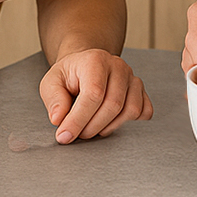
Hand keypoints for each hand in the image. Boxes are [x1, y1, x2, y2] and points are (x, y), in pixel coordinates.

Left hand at [39, 49, 153, 142]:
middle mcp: (118, 67)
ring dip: (110, 127)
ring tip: (93, 127)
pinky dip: (129, 123)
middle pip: (113, 105)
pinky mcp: (141, 90)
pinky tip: (111, 122)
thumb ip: (54, 99)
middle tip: (78, 133)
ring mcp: (133, 78)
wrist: (87, 66)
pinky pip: (144, 112)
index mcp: (95, 61)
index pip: (93, 94)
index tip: (65, 135)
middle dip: (93, 127)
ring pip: (130, 111)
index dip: (78, 119)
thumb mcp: (52, 82)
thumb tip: (59, 119)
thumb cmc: (71, 75)